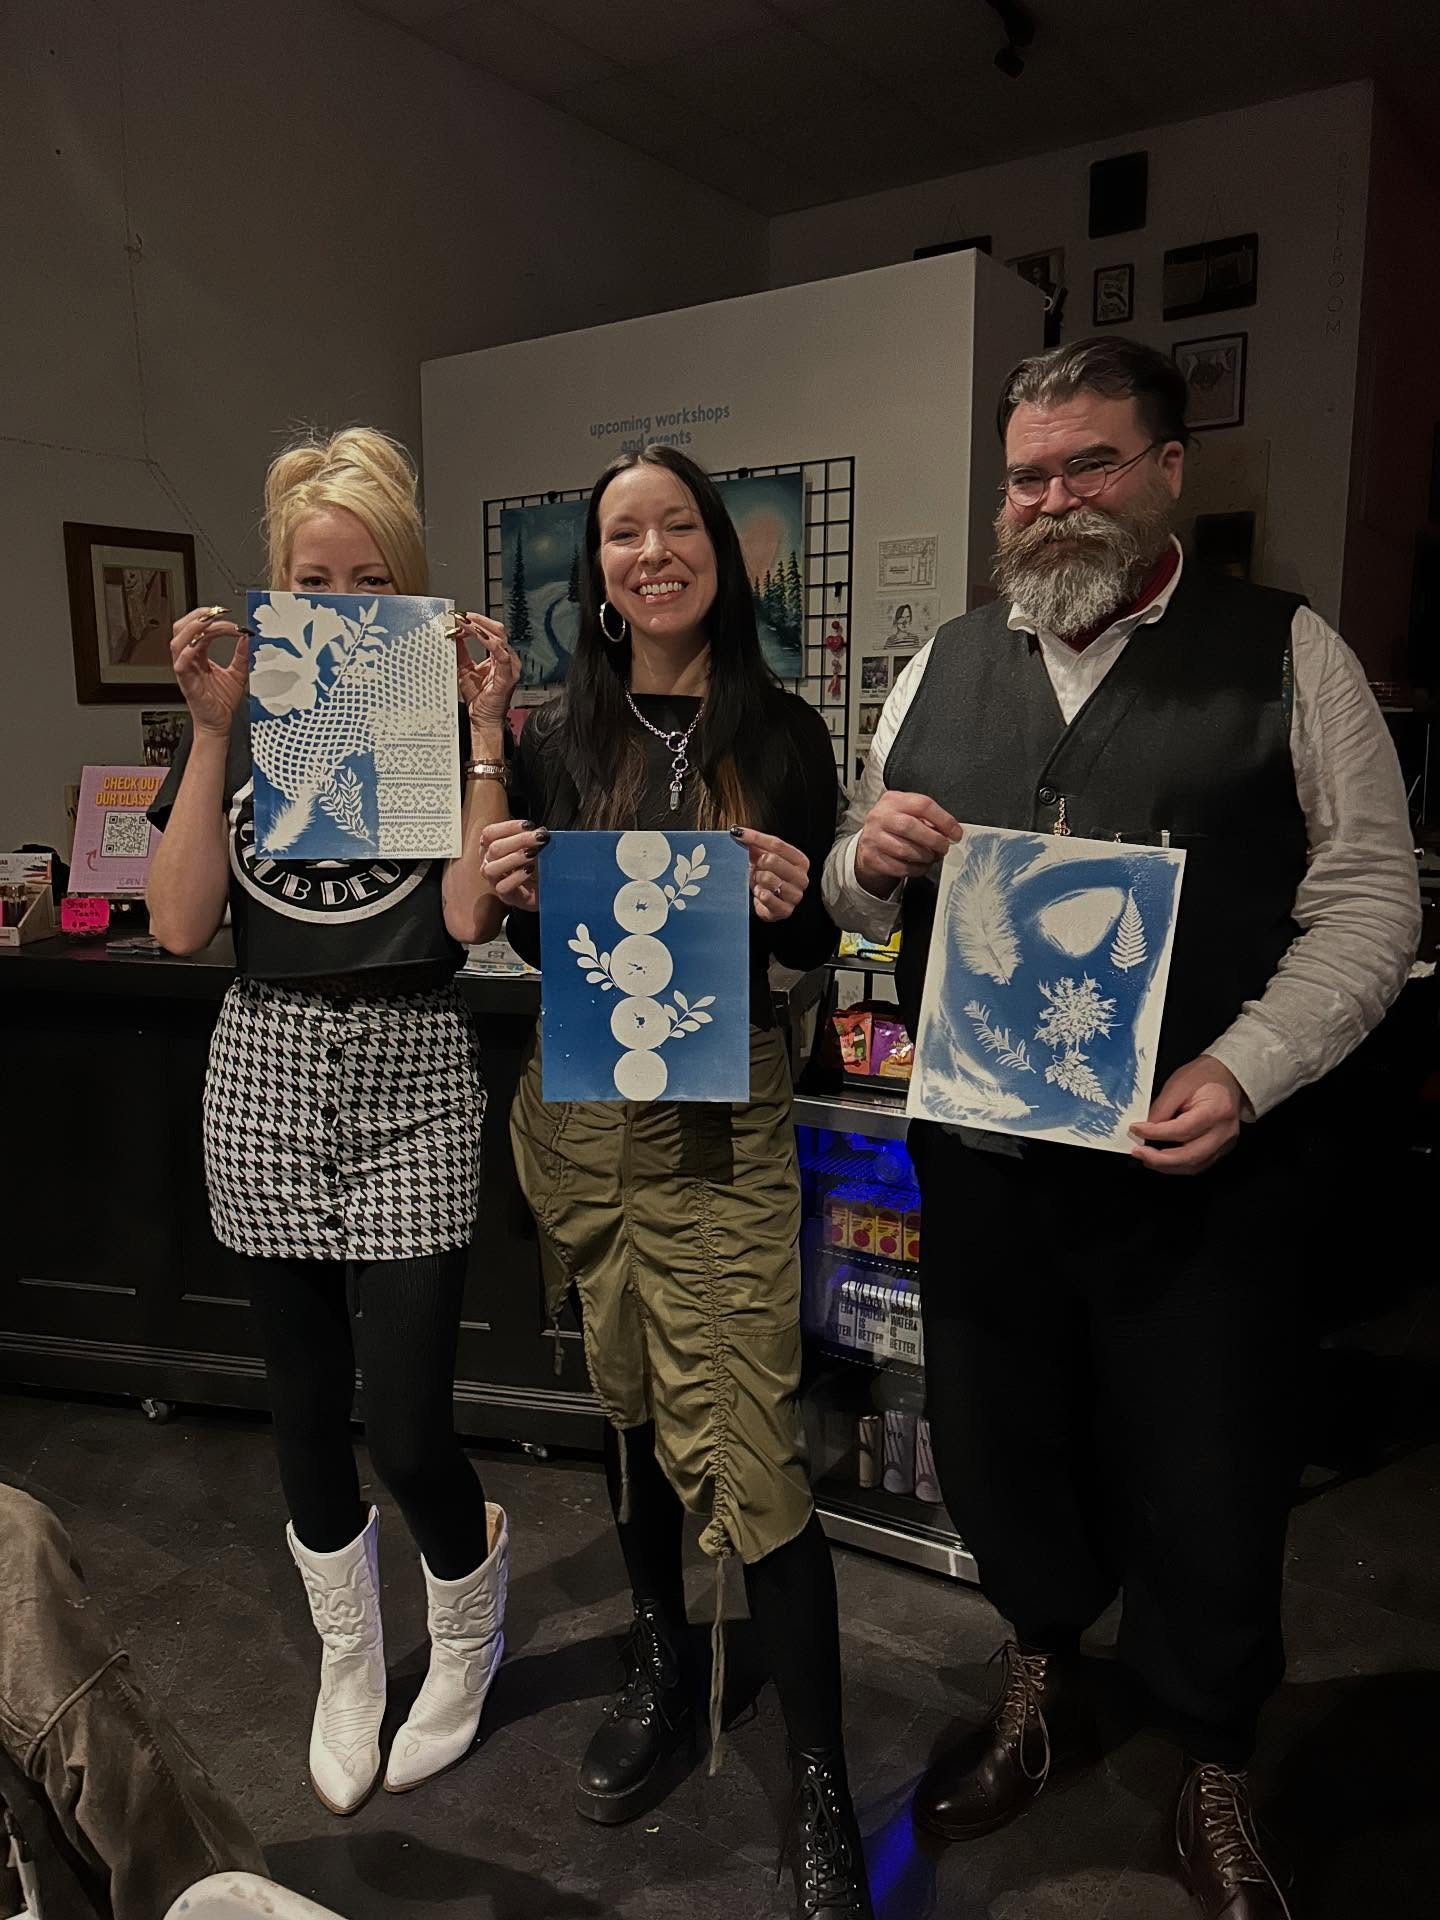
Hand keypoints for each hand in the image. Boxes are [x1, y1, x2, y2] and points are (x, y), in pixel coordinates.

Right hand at [170, 606, 249, 737]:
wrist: (220, 724)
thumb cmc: (222, 702)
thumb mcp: (238, 674)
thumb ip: (241, 655)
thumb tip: (247, 637)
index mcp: (198, 656)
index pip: (198, 629)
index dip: (210, 618)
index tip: (227, 614)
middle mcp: (189, 660)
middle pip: (182, 629)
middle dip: (197, 616)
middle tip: (216, 612)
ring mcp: (185, 670)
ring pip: (177, 642)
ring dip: (192, 629)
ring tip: (208, 623)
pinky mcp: (186, 683)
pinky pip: (180, 664)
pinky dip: (188, 652)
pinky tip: (199, 646)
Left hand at [455, 613, 519, 735]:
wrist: (482, 719)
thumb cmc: (479, 698)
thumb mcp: (464, 669)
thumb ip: (460, 651)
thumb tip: (452, 634)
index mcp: (500, 656)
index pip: (490, 632)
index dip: (475, 623)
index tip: (457, 619)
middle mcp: (508, 659)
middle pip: (497, 629)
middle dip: (477, 620)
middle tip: (460, 616)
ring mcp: (510, 667)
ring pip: (499, 637)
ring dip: (479, 628)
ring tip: (463, 623)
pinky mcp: (508, 676)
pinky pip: (499, 653)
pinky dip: (486, 641)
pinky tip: (475, 635)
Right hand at [478, 818, 545, 913]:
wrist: (546, 889)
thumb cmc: (536, 865)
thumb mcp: (535, 847)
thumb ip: (534, 838)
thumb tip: (541, 831)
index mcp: (491, 847)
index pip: (489, 833)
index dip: (508, 827)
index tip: (529, 825)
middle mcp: (488, 863)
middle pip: (494, 848)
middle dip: (519, 840)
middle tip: (540, 837)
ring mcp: (494, 881)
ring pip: (492, 868)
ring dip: (514, 858)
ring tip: (533, 853)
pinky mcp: (505, 896)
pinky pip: (502, 887)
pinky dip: (516, 877)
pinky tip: (529, 870)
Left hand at [732, 828, 809, 922]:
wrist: (767, 903)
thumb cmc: (767, 877)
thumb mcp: (764, 857)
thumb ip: (756, 844)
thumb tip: (738, 832)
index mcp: (801, 861)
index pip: (777, 844)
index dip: (755, 837)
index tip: (737, 833)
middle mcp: (802, 878)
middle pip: (772, 859)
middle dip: (758, 864)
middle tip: (757, 869)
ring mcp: (795, 895)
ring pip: (767, 878)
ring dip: (757, 880)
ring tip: (759, 883)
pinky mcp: (785, 910)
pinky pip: (766, 896)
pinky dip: (759, 893)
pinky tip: (760, 894)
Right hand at [854, 791, 962, 895]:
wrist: (870, 841)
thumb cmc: (896, 825)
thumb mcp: (908, 812)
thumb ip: (928, 819)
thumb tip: (951, 833)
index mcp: (893, 800)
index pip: (923, 805)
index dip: (944, 820)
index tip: (956, 833)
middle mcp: (880, 816)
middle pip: (911, 827)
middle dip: (934, 840)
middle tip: (944, 847)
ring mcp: (873, 837)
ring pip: (905, 850)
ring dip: (925, 856)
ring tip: (932, 856)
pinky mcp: (871, 857)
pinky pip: (899, 867)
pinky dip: (916, 869)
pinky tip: (921, 865)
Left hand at [1130, 1055, 1248, 1174]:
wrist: (1228, 1078)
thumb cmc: (1203, 1077)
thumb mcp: (1178, 1084)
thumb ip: (1162, 1108)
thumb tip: (1145, 1128)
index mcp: (1217, 1111)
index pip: (1182, 1130)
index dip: (1156, 1133)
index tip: (1136, 1129)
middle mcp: (1224, 1132)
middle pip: (1190, 1155)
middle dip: (1160, 1158)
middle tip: (1138, 1152)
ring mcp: (1225, 1144)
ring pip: (1194, 1165)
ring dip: (1167, 1166)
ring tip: (1146, 1158)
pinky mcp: (1222, 1150)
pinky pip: (1198, 1164)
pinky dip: (1178, 1165)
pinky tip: (1162, 1160)